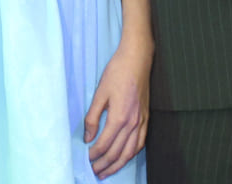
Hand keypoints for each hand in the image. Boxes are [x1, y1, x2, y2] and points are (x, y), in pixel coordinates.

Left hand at [84, 37, 151, 178]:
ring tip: (108, 172)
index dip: (94, 155)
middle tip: (94, 171)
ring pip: (130, 151)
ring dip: (118, 164)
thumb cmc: (117, 72)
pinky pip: (141, 143)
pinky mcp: (146, 117)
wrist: (137, 59)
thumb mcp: (100, 93)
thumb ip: (92, 118)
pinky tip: (125, 157)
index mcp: (119, 117)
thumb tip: (88, 137)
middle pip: (117, 152)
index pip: (104, 144)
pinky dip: (132, 154)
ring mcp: (141, 121)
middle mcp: (132, 123)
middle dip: (104, 165)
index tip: (86, 158)